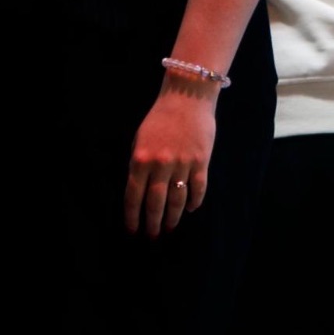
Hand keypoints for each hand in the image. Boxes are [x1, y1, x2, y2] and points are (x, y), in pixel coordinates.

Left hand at [126, 79, 215, 236]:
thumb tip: (140, 190)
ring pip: (177, 198)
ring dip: (173, 217)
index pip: (133, 196)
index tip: (133, 230)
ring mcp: (182, 163)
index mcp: (140, 159)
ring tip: (170, 228)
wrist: (187, 98)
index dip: (132, 216)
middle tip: (153, 236)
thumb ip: (139, 164)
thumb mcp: (140, 140)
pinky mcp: (201, 161)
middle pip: (155, 202)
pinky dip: (194, 201)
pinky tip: (190, 209)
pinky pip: (198, 187)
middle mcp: (160, 165)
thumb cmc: (161, 118)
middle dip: (153, 223)